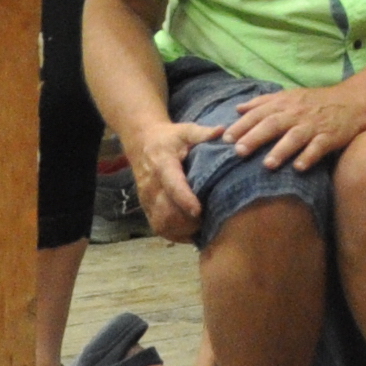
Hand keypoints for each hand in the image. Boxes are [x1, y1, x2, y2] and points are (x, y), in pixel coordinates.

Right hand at [130, 121, 220, 241]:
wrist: (143, 144)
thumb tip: (223, 131)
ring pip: (161, 223)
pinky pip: (159, 227)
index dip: (184, 199)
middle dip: (188, 220)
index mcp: (162, 165)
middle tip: (211, 220)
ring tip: (204, 227)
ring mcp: (147, 199)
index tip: (198, 210)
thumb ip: (203, 133)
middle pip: (166, 211)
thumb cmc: (170, 138)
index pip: (172, 185)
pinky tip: (193, 232)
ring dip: (182, 229)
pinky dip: (176, 234)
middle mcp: (152, 186)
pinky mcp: (147, 207)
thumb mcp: (185, 131)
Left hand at [226, 86, 365, 171]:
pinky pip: (319, 147)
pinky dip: (309, 156)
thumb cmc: (317, 101)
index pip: (260, 113)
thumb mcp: (290, 96)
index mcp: (286, 103)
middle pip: (274, 124)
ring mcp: (314, 125)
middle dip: (256, 137)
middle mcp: (298, 114)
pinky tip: (299, 167)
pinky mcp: (330, 137)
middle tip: (239, 151)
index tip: (226, 139)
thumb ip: (264, 102)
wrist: (354, 101)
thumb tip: (238, 108)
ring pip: (296, 137)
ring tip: (267, 164)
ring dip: (281, 150)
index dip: (243, 125)